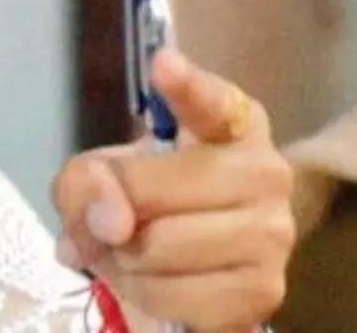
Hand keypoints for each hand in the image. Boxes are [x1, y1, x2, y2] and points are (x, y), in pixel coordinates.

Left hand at [52, 49, 294, 331]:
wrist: (183, 268)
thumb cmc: (146, 203)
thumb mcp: (97, 177)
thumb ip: (84, 181)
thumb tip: (109, 218)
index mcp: (231, 123)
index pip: (212, 101)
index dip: (185, 87)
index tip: (162, 63)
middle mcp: (266, 171)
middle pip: (154, 188)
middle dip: (109, 212)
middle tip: (107, 221)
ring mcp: (273, 233)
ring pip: (159, 246)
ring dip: (122, 258)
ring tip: (129, 251)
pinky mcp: (263, 290)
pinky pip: (172, 295)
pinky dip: (142, 294)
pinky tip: (153, 281)